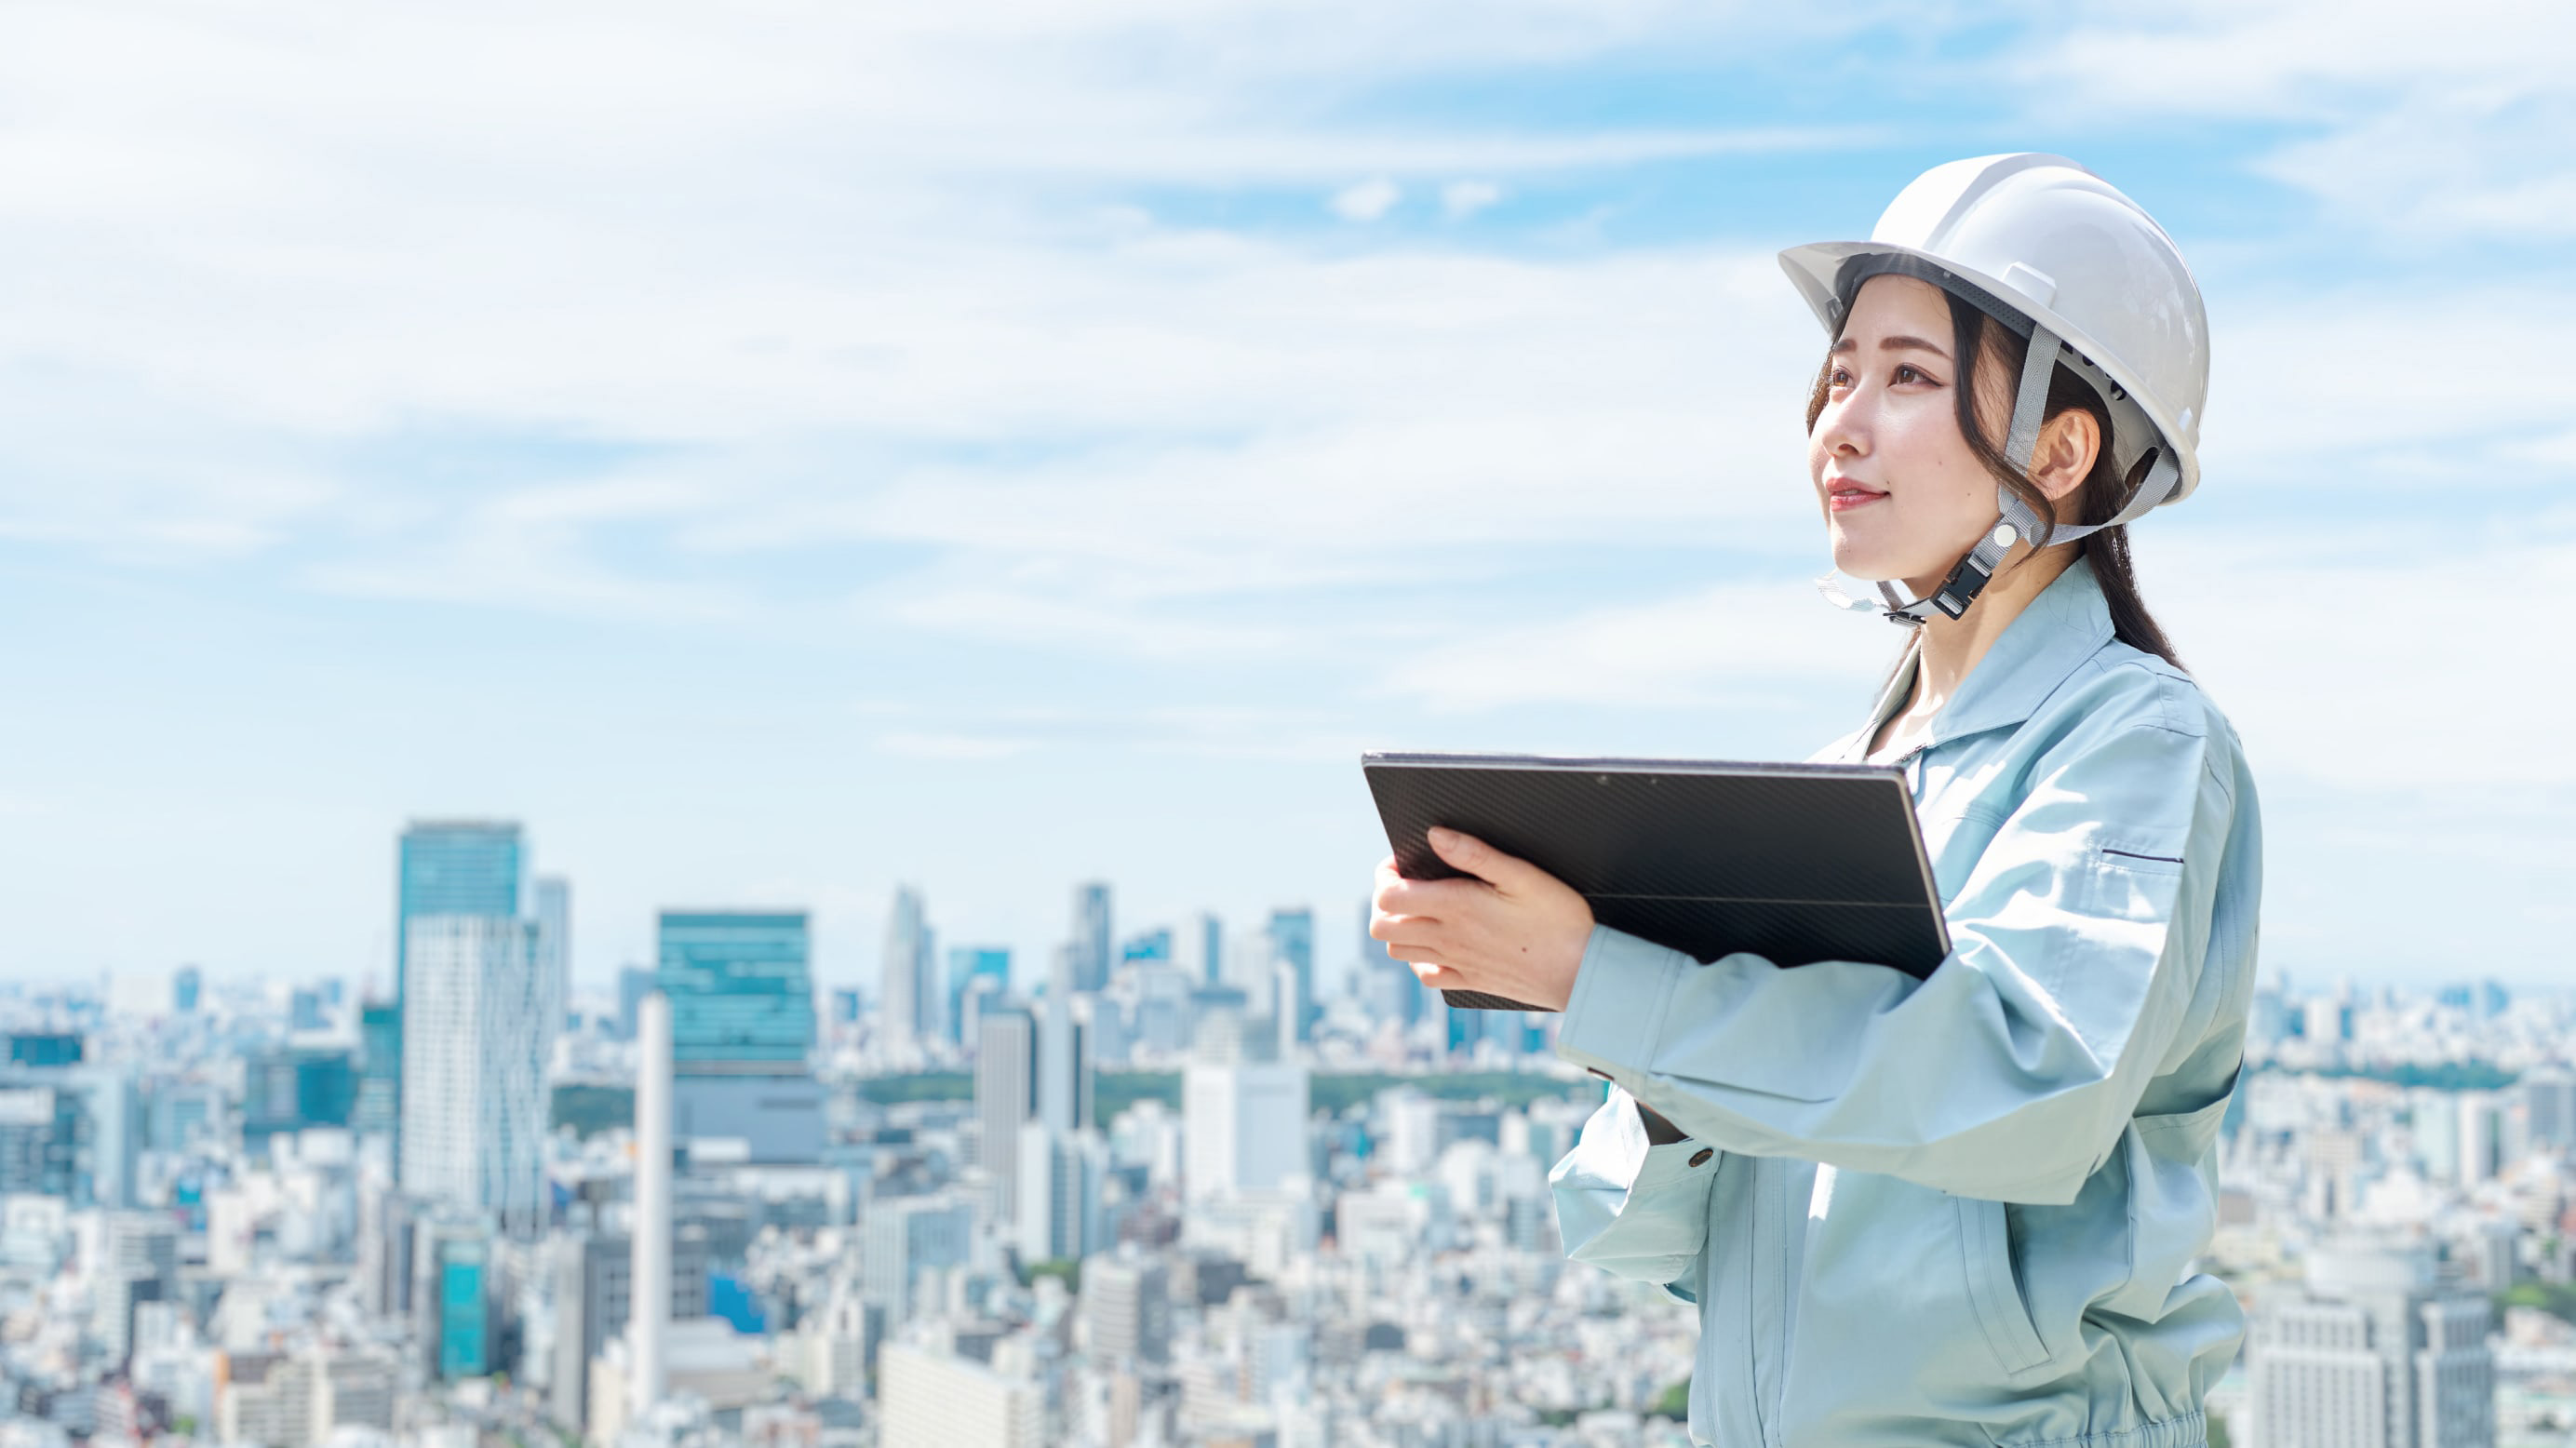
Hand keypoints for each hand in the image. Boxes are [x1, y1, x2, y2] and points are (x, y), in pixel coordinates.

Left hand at [1370, 828, 1594, 1011]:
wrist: (1582, 970)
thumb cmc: (1558, 919)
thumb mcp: (1521, 874)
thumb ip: (1474, 853)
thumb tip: (1435, 835)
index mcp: (1456, 906)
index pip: (1389, 896)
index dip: (1386, 875)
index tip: (1404, 862)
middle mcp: (1448, 937)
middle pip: (1382, 927)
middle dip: (1384, 902)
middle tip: (1407, 885)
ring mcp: (1457, 962)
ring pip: (1397, 952)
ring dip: (1398, 929)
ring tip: (1420, 910)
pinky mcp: (1470, 980)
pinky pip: (1426, 976)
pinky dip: (1419, 960)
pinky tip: (1438, 944)